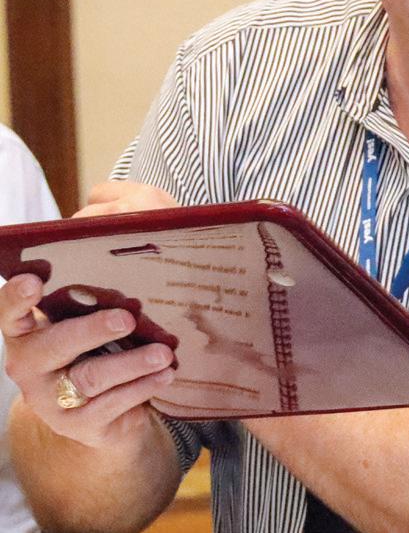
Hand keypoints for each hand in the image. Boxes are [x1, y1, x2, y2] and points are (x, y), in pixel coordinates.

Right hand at [3, 181, 178, 446]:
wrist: (112, 410)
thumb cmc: (107, 340)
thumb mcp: (102, 302)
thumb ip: (100, 261)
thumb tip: (107, 209)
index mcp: (29, 327)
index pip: (11, 310)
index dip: (18, 297)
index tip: (33, 280)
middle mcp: (30, 363)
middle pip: (52, 345)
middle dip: (90, 330)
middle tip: (126, 317)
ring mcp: (52, 399)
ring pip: (89, 379)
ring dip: (130, 362)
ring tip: (165, 352)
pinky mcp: (80, 425)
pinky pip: (113, 406)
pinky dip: (144, 387)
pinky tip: (168, 373)